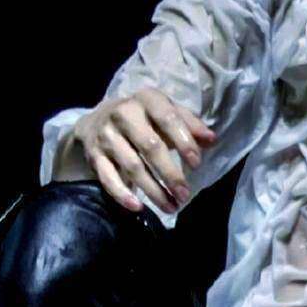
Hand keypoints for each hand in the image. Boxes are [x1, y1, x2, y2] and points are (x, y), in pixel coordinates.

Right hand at [69, 86, 216, 212]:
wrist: (98, 120)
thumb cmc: (144, 117)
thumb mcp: (167, 112)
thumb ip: (190, 125)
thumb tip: (212, 139)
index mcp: (147, 99)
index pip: (168, 118)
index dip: (183, 141)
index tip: (196, 163)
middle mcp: (124, 114)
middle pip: (149, 146)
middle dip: (170, 173)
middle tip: (185, 194)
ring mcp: (106, 135)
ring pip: (131, 166)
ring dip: (153, 190)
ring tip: (171, 206)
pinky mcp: (94, 155)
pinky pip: (108, 178)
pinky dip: (122, 194)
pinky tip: (138, 207)